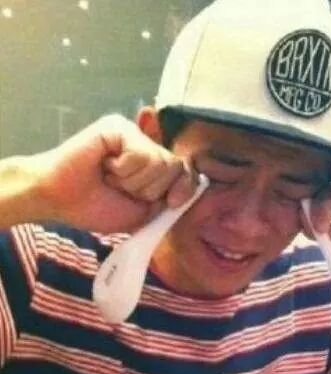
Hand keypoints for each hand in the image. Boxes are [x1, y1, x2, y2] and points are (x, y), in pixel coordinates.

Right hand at [35, 114, 193, 232]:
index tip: (170, 203)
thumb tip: (194, 184)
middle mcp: (147, 145)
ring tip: (110, 179)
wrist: (60, 201)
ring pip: (159, 162)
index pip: (186, 171)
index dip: (184, 188)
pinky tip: (104, 167)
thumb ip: (168, 200)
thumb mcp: (142, 213)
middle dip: (149, 191)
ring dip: (132, 183)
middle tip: (121, 190)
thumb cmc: (96, 207)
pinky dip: (123, 171)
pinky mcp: (118, 127)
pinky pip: (140, 154)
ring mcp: (133, 133)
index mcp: (154, 166)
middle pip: (175, 167)